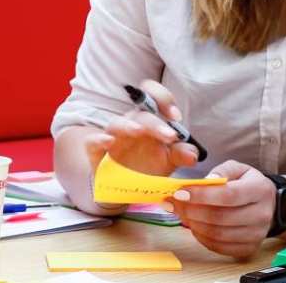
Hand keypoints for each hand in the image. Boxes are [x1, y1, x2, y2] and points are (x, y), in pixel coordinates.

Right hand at [81, 80, 199, 175]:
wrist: (126, 189)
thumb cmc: (148, 167)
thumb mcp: (169, 161)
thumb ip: (182, 154)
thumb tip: (193, 154)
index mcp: (149, 121)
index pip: (152, 96)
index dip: (163, 98)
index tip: (176, 116)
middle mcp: (131, 124)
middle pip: (141, 114)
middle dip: (156, 123)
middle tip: (170, 136)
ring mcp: (112, 137)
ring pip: (117, 123)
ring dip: (128, 125)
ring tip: (139, 131)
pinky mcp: (96, 152)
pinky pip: (92, 141)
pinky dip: (99, 139)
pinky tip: (108, 142)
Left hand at [168, 160, 275, 257]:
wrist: (269, 205)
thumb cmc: (248, 184)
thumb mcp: (238, 168)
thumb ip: (221, 171)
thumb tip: (204, 182)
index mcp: (260, 190)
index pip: (228, 195)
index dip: (201, 195)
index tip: (180, 192)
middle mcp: (261, 214)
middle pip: (220, 217)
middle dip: (191, 211)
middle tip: (173, 203)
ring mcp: (256, 234)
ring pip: (218, 234)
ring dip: (194, 225)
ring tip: (182, 214)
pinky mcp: (248, 248)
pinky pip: (219, 247)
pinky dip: (201, 238)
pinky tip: (194, 226)